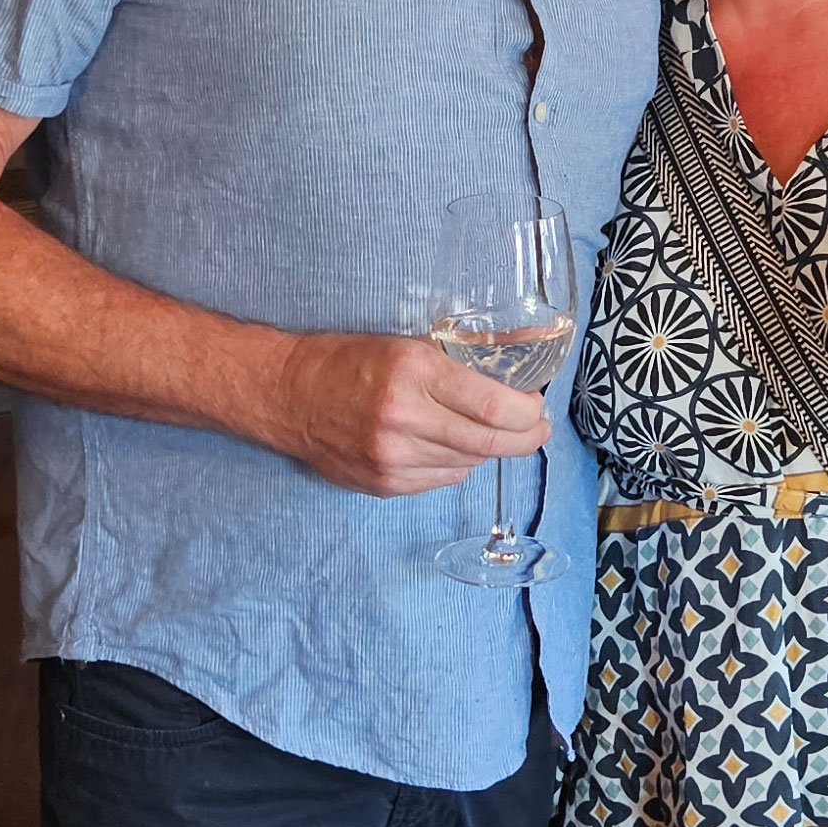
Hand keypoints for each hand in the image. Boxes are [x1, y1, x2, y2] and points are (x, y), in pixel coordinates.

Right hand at [269, 331, 551, 497]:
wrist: (289, 395)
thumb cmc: (349, 360)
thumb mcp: (409, 342)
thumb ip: (465, 354)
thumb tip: (527, 343)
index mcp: (414, 372)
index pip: (492, 405)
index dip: (527, 411)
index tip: (538, 405)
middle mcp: (405, 418)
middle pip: (488, 442)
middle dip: (524, 437)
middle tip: (537, 428)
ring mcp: (393, 457)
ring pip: (468, 463)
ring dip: (489, 449)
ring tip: (496, 433)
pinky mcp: (383, 484)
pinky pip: (441, 479)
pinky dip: (457, 463)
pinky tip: (456, 447)